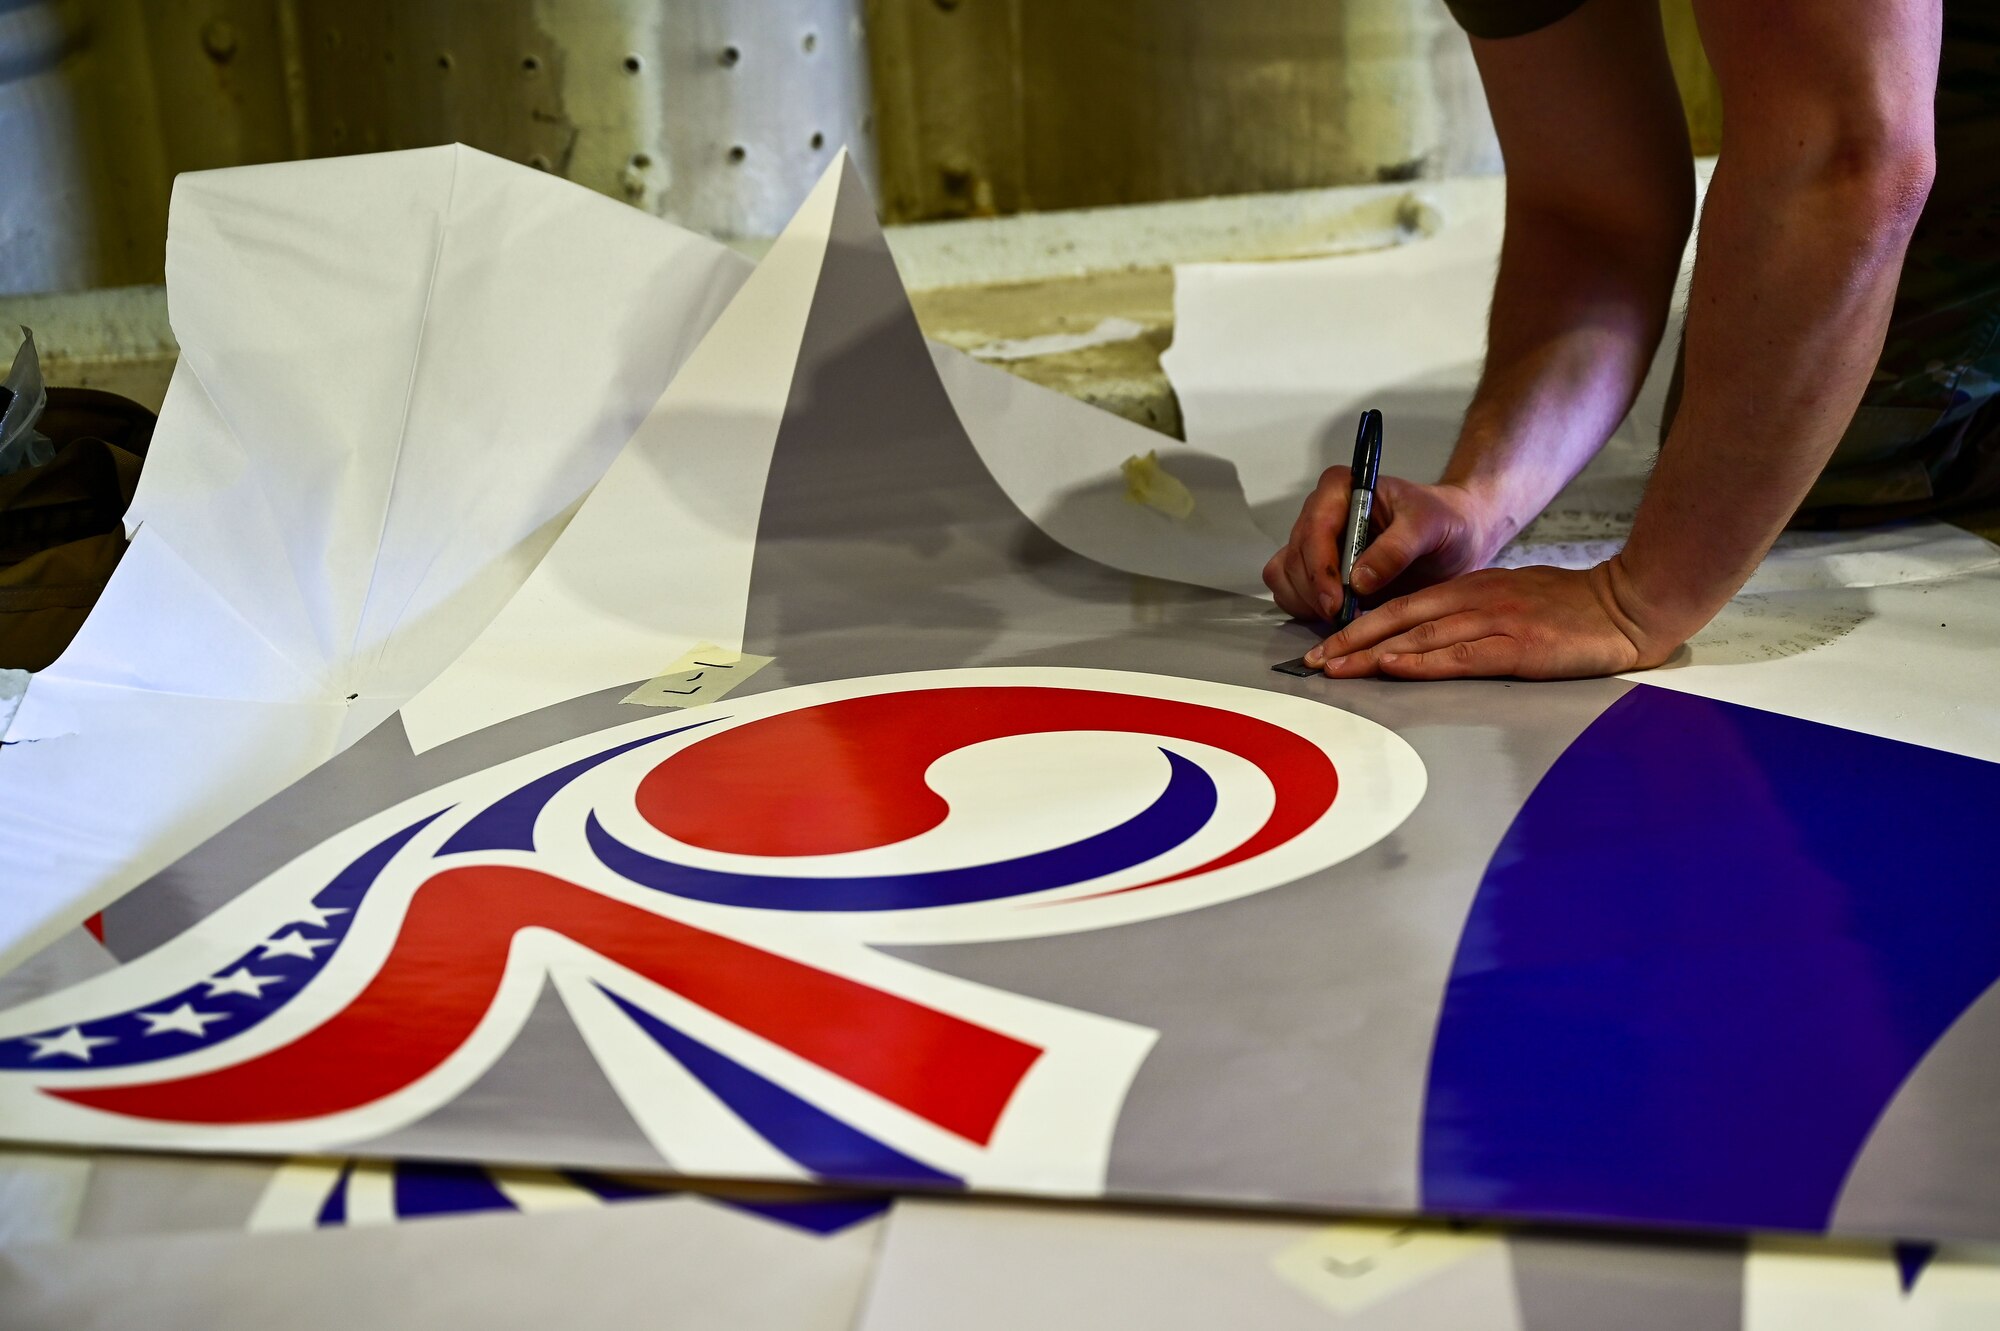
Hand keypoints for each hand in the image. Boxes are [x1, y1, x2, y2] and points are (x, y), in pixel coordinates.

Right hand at [1263, 470, 1501, 622]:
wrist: (1455, 538)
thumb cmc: (1444, 521)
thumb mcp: (1429, 526)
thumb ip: (1397, 549)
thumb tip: (1359, 580)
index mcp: (1341, 489)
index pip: (1315, 528)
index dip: (1320, 568)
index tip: (1337, 601)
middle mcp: (1319, 513)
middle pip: (1295, 557)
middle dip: (1317, 593)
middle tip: (1346, 618)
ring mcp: (1314, 544)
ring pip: (1286, 577)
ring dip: (1309, 604)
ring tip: (1346, 618)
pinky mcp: (1315, 571)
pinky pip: (1290, 592)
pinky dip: (1306, 610)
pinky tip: (1338, 617)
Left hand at [1301, 560, 1683, 680]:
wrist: (1628, 603)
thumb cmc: (1572, 607)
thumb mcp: (1512, 599)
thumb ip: (1471, 615)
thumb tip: (1429, 638)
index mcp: (1471, 589)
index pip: (1402, 608)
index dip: (1360, 626)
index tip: (1327, 646)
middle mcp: (1474, 600)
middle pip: (1399, 620)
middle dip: (1351, 641)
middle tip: (1314, 661)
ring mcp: (1495, 622)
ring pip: (1420, 636)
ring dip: (1372, 653)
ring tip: (1336, 668)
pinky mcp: (1519, 647)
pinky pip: (1460, 654)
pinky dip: (1422, 661)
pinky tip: (1393, 666)